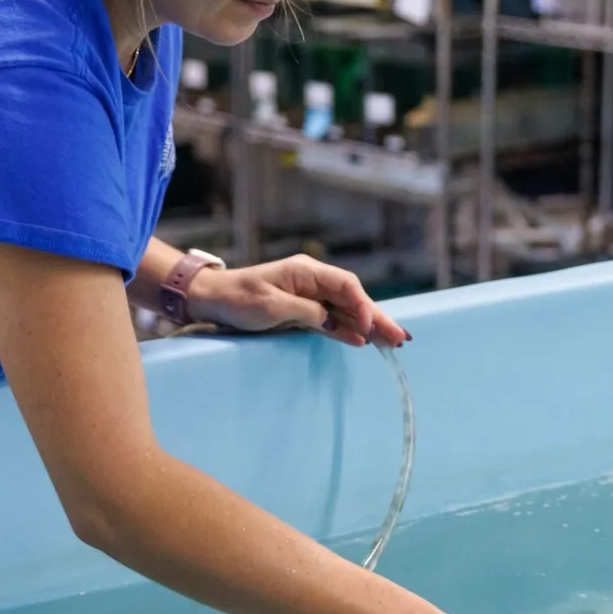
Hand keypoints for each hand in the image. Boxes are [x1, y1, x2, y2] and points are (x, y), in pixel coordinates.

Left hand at [186, 255, 409, 347]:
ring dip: (369, 326)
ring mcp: (309, 295)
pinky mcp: (302, 310)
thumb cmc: (237, 299)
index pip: (346, 286)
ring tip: (393, 342)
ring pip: (346, 311)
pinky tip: (365, 341)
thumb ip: (307, 313)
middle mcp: (312, 280)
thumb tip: (335, 322)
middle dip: (378, 318)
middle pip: (353, 298)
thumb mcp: (271, 306)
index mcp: (307, 271)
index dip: (363, 306)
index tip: (370, 329)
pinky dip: (349, 331)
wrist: (211, 300)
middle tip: (401, 338)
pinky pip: (332, 320)